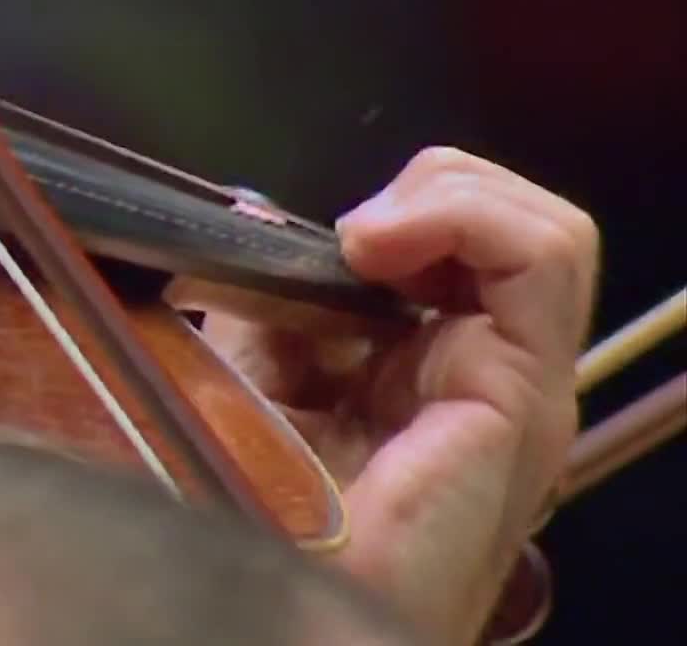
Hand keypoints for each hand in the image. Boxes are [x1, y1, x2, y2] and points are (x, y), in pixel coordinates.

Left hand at [201, 147, 595, 644]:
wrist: (267, 601)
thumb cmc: (252, 511)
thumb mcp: (246, 372)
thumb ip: (264, 300)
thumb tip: (251, 215)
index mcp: (425, 368)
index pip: (458, 239)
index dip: (386, 209)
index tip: (299, 242)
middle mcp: (483, 376)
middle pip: (508, 224)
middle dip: (426, 188)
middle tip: (345, 237)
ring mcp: (512, 387)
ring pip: (542, 230)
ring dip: (447, 195)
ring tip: (365, 240)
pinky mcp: (517, 396)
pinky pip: (540, 258)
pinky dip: (463, 214)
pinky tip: (378, 246)